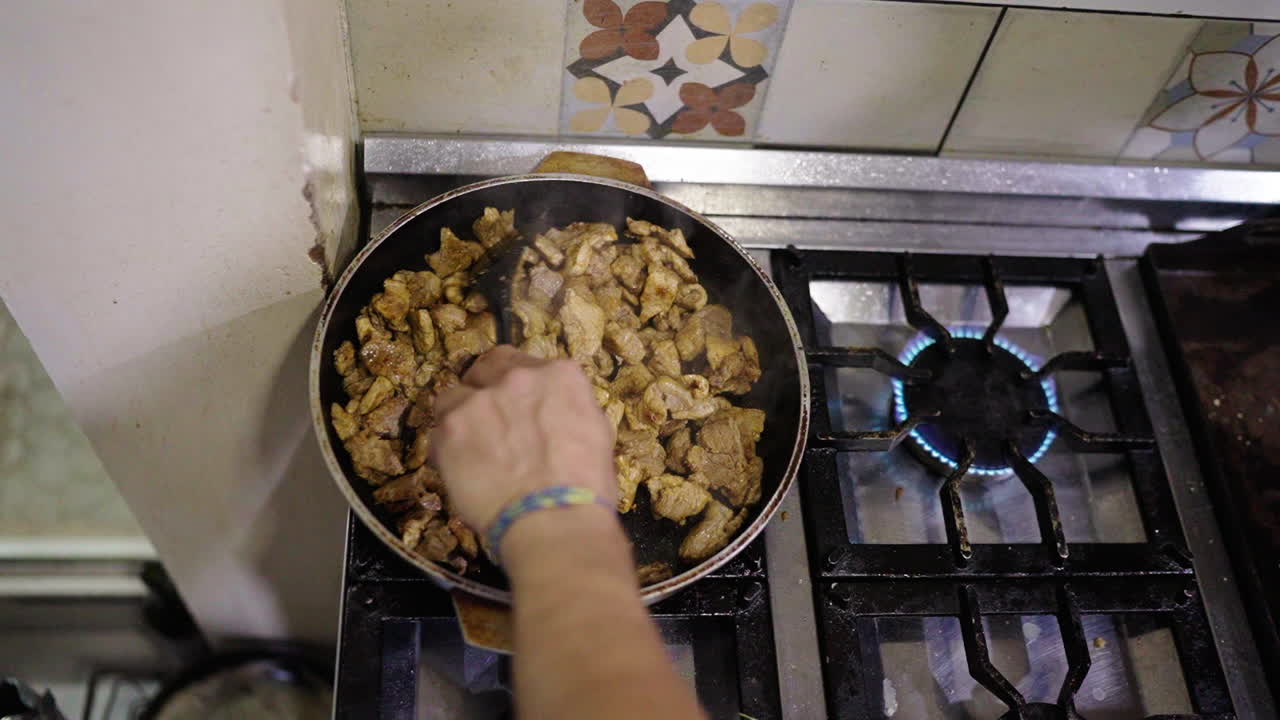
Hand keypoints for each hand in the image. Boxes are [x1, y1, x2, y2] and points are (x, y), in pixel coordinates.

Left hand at [431, 346, 616, 532]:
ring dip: (463, 417)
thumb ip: (568, 411)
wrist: (554, 519)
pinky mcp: (451, 426)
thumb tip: (553, 415)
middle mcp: (519, 377)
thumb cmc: (586, 488)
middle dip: (486, 389)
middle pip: (487, 368)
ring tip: (473, 450)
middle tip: (491, 422)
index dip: (519, 388)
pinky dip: (447, 447)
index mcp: (561, 375)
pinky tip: (462, 471)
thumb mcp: (596, 435)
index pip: (527, 365)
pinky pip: (439, 430)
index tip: (518, 407)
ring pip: (456, 396)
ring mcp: (481, 399)